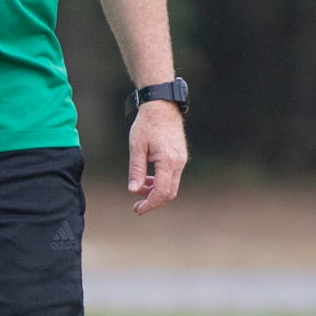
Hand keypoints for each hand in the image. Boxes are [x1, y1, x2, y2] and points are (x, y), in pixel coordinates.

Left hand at [128, 100, 187, 214]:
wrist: (162, 106)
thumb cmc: (147, 124)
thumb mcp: (136, 146)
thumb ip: (136, 169)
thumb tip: (134, 190)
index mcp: (168, 161)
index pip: (161, 191)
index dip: (149, 204)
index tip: (137, 209)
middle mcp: (178, 163)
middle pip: (169, 193)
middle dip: (153, 202)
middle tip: (137, 207)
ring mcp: (181, 160)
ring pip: (171, 186)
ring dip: (156, 192)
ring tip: (139, 190)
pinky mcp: (180, 157)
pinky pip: (172, 177)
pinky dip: (160, 183)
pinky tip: (147, 180)